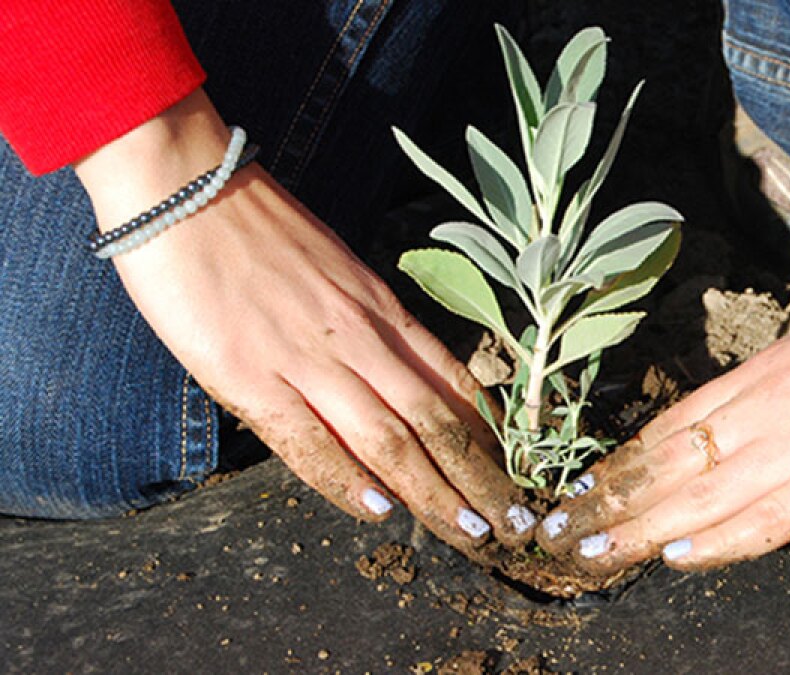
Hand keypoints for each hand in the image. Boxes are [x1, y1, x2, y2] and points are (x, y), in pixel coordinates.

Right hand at [75, 91, 536, 554]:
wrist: (185, 184)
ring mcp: (307, 359)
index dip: (488, 435)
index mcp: (380, 308)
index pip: (453, 382)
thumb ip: (367, 322)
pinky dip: (348, 482)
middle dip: (479, 478)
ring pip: (391, 440)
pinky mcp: (250, 378)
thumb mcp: (336, 268)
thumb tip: (391, 375)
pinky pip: (310, 443)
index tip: (515, 473)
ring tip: (470, 534)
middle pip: (435, 422)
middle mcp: (359, 337)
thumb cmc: (256, 225)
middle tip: (512, 521)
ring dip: (435, 494)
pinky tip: (381, 513)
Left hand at [536, 235, 789, 571]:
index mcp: (752, 381)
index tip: (575, 492)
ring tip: (590, 552)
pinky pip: (768, 518)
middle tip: (555, 533)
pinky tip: (680, 557)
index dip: (616, 466)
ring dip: (640, 528)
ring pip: (698, 496)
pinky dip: (721, 541)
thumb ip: (765, 390)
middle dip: (607, 503)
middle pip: (665, 466)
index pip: (664, 431)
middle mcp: (759, 414)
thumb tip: (731, 421)